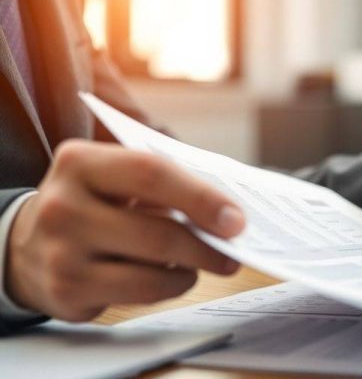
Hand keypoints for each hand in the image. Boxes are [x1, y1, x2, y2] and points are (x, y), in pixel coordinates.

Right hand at [6, 140, 245, 320]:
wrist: (29, 246)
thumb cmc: (95, 205)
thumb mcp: (113, 177)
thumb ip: (163, 182)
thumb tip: (227, 211)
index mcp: (79, 162)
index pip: (152, 173)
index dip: (201, 197)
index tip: (237, 220)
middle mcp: (63, 206)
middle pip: (159, 230)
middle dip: (208, 245)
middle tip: (235, 252)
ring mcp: (63, 252)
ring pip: (154, 269)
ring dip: (193, 268)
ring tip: (209, 261)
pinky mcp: (68, 291)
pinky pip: (141, 293)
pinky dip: (171, 286)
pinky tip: (177, 276)